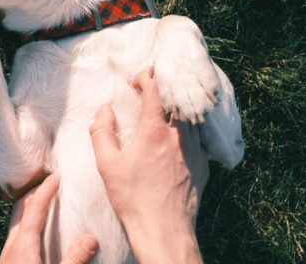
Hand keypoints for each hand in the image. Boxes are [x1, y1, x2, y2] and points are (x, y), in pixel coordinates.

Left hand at [0, 173, 98, 263]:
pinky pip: (16, 234)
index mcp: (23, 245)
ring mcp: (7, 254)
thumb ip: (74, 259)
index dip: (46, 189)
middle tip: (51, 184)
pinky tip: (38, 231)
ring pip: (16, 222)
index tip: (56, 176)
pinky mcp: (9, 262)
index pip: (34, 208)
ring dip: (29, 208)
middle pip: (20, 209)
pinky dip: (26, 223)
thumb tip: (91, 238)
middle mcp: (12, 246)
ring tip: (46, 202)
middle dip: (35, 193)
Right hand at [90, 69, 208, 263]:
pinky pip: (197, 136)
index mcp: (154, 130)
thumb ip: (102, 132)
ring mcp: (194, 149)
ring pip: (189, 116)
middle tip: (150, 91)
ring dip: (176, 107)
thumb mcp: (107, 165)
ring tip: (163, 111)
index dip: (146, 77)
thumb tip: (104, 110)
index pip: (155, 89)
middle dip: (163, 88)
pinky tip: (175, 138)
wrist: (164, 229)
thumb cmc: (133, 199)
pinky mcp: (203, 163)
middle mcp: (179, 135)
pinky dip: (186, 128)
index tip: (136, 81)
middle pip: (176, 98)